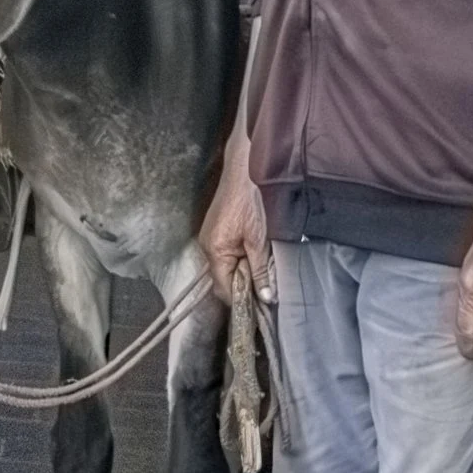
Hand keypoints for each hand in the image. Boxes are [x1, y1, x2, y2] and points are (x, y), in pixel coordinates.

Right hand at [199, 136, 271, 309]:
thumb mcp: (259, 239)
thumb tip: (264, 296)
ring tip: (263, 269)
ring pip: (226, 267)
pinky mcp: (216, 230)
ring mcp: (210, 238)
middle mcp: (206, 247)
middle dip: (243, 286)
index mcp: (214, 252)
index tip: (261, 304)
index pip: (224, 290)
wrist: (243, 168)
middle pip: (223, 280)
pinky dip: (240, 258)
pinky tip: (255, 254)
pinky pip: (226, 254)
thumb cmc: (250, 200)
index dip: (242, 300)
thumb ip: (260, 269)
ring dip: (243, 271)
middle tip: (266, 287)